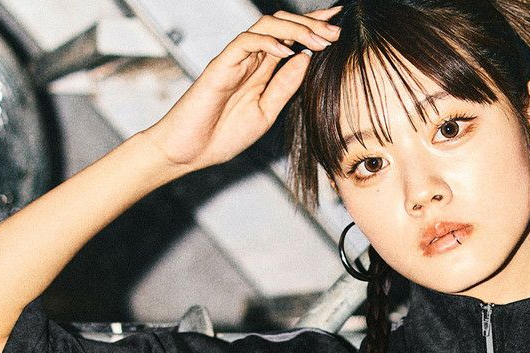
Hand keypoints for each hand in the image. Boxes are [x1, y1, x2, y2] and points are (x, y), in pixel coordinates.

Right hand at [141, 5, 342, 171]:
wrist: (191, 151)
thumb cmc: (223, 135)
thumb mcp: (266, 112)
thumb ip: (284, 86)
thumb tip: (306, 60)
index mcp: (261, 70)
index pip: (290, 40)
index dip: (313, 28)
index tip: (339, 25)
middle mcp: (249, 58)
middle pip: (282, 26)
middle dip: (311, 25)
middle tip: (336, 31)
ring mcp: (235, 59)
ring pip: (266, 27)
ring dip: (296, 30)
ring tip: (319, 39)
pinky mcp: (221, 64)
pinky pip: (245, 42)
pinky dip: (268, 42)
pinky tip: (288, 51)